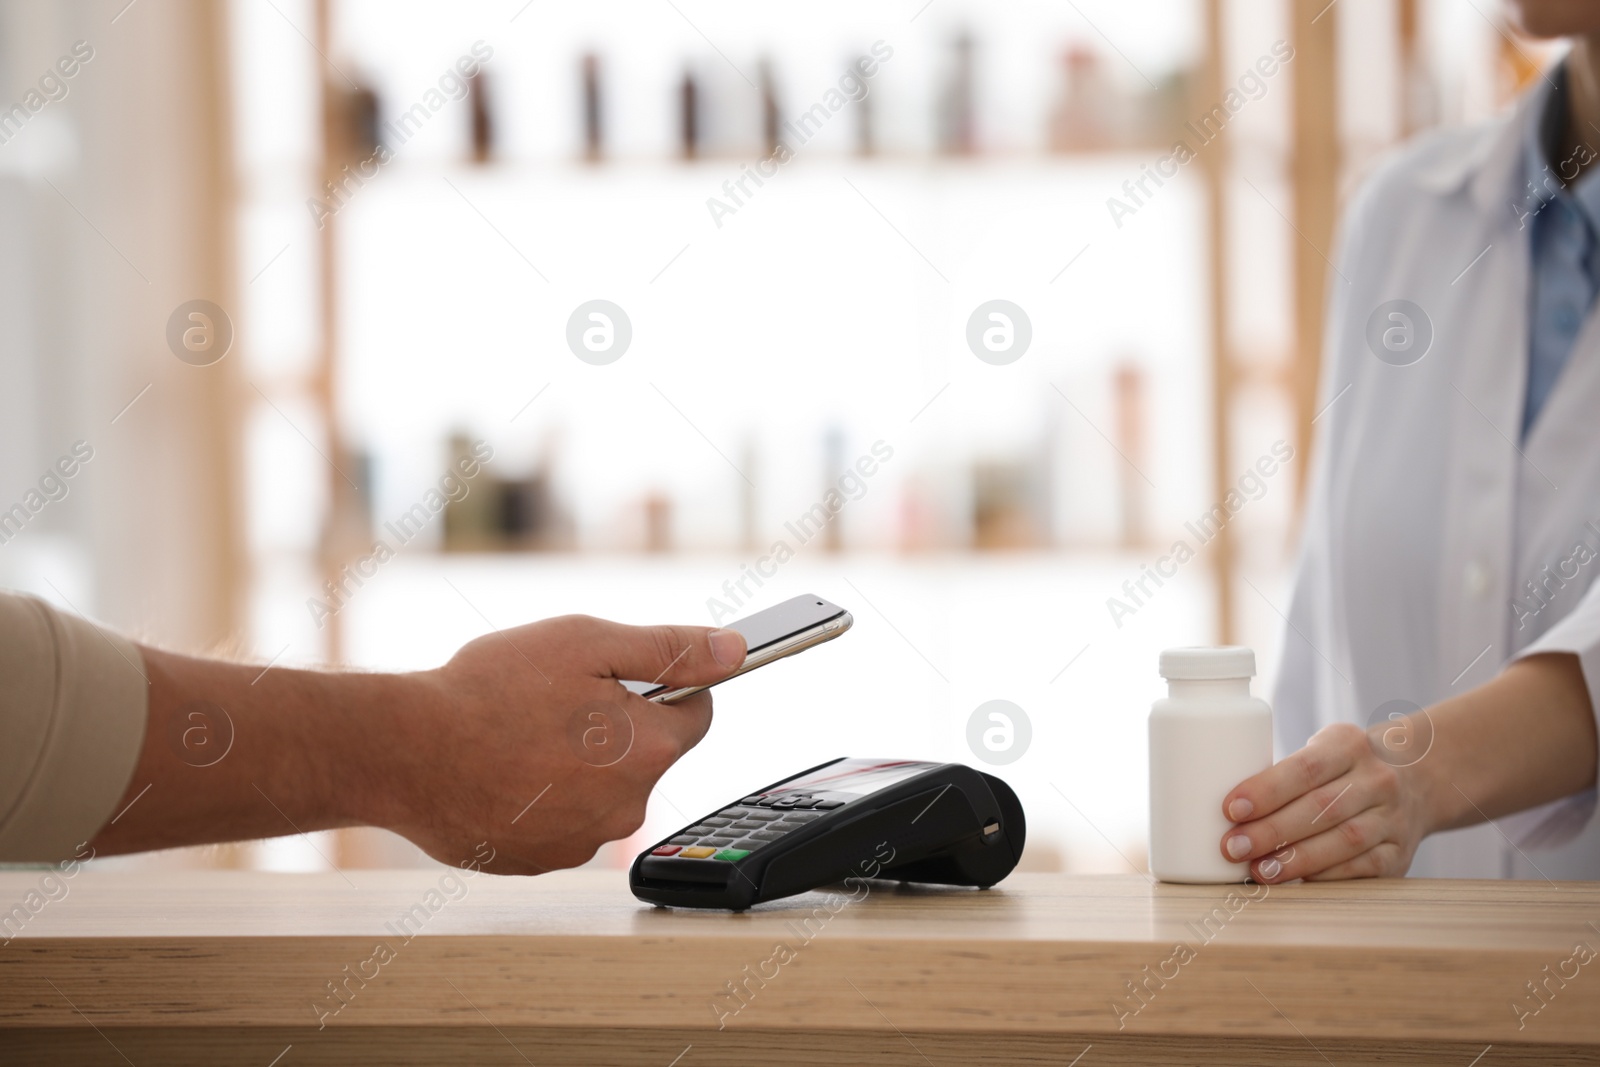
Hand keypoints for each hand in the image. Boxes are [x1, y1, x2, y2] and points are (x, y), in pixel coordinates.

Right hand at [370, 616, 745, 874]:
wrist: (404, 752)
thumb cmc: (489, 692)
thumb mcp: (586, 643)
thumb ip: (668, 649)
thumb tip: (733, 650)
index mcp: (647, 751)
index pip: (697, 712)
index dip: (664, 685)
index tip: (622, 675)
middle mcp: (625, 808)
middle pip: (646, 753)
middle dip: (615, 724)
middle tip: (556, 698)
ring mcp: (581, 842)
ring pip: (601, 788)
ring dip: (577, 762)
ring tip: (520, 733)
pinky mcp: (539, 860)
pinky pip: (561, 819)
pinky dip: (541, 796)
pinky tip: (503, 769)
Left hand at [1218, 721, 1432, 881]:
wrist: (1417, 779)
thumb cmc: (1343, 767)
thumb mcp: (1322, 750)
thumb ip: (1283, 774)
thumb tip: (1220, 810)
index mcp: (1349, 744)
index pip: (1304, 768)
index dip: (1266, 790)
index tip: (1230, 809)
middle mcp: (1377, 779)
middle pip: (1320, 808)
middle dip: (1271, 831)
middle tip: (1232, 847)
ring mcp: (1393, 817)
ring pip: (1342, 841)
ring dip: (1295, 859)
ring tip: (1258, 871)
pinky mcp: (1400, 852)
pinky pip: (1361, 868)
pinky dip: (1326, 876)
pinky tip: (1296, 881)